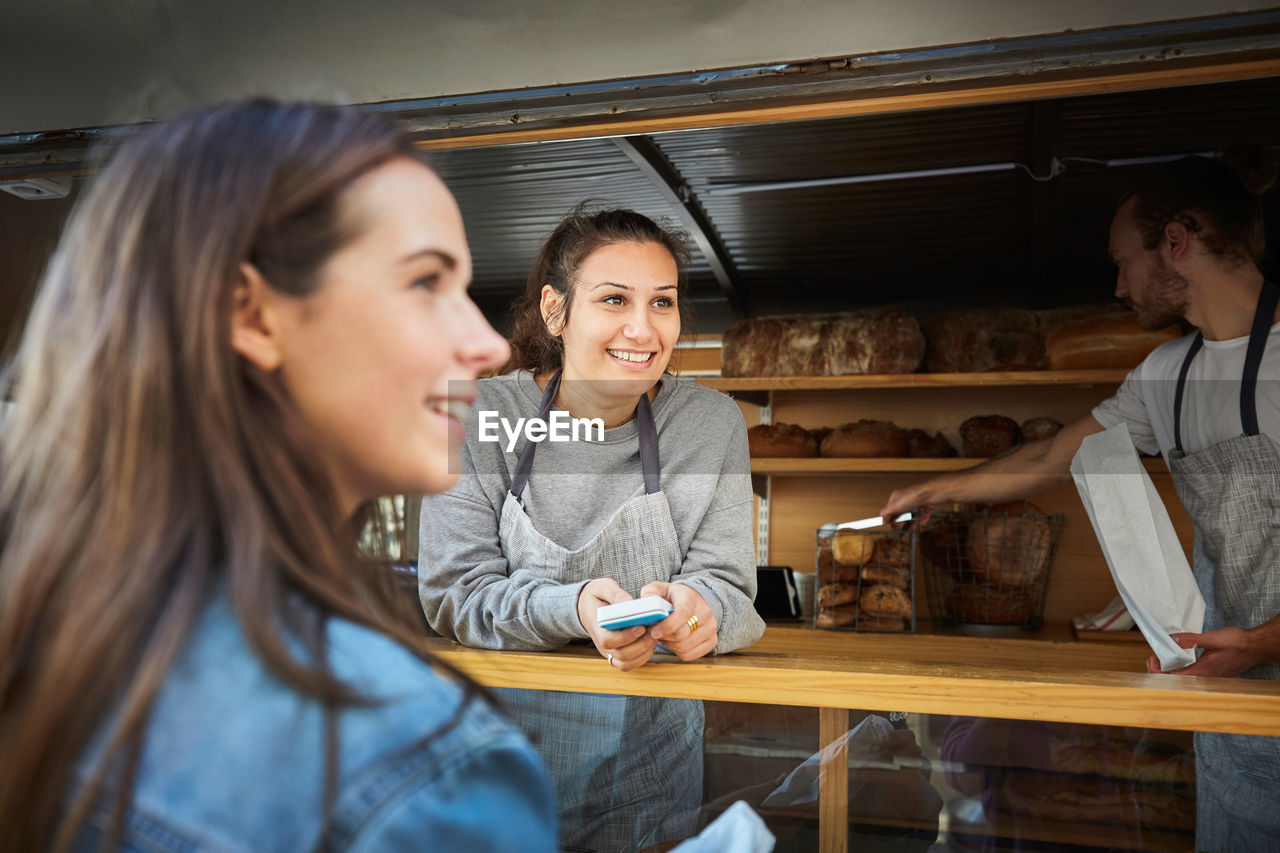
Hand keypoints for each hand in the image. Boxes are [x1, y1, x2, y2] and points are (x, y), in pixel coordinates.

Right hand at [577, 578, 657, 670]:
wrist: (588, 607)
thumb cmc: (597, 596)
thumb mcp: (603, 587)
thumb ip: (615, 594)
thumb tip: (629, 602)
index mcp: (596, 627)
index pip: (608, 640)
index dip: (626, 636)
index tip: (641, 627)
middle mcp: (601, 643)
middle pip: (620, 655)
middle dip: (640, 645)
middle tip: (653, 631)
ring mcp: (609, 651)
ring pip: (626, 663)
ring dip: (643, 652)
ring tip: (654, 636)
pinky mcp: (617, 654)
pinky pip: (630, 663)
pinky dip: (643, 657)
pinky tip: (651, 643)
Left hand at [642, 581, 716, 660]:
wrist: (697, 600)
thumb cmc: (674, 597)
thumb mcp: (660, 589)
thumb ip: (650, 593)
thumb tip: (646, 601)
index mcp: (690, 598)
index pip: (682, 613)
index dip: (667, 626)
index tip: (654, 632)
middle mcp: (704, 612)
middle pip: (681, 634)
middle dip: (664, 636)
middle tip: (656, 632)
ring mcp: (710, 628)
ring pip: (684, 647)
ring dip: (670, 645)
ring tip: (666, 635)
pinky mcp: (711, 641)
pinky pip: (690, 655)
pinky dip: (679, 651)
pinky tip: (675, 641)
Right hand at [879, 483, 934, 527]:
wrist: (928, 495)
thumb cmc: (911, 497)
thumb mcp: (893, 506)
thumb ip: (886, 512)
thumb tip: (882, 518)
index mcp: (897, 497)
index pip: (890, 509)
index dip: (889, 517)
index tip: (889, 524)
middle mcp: (907, 499)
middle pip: (902, 512)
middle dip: (900, 520)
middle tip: (899, 526)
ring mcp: (917, 502)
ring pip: (913, 514)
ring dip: (912, 522)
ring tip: (911, 527)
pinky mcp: (926, 505)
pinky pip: (923, 514)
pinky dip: (922, 519)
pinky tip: (920, 523)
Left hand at [1145, 627, 1260, 677]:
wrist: (1256, 647)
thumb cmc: (1239, 644)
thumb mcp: (1212, 638)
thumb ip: (1191, 640)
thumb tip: (1172, 639)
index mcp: (1203, 672)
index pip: (1174, 679)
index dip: (1159, 672)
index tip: (1152, 660)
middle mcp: (1204, 677)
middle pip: (1176, 680)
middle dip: (1159, 671)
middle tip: (1151, 658)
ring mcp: (1208, 675)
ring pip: (1182, 676)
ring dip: (1168, 668)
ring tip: (1159, 656)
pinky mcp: (1210, 671)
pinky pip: (1190, 672)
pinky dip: (1179, 666)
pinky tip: (1175, 656)